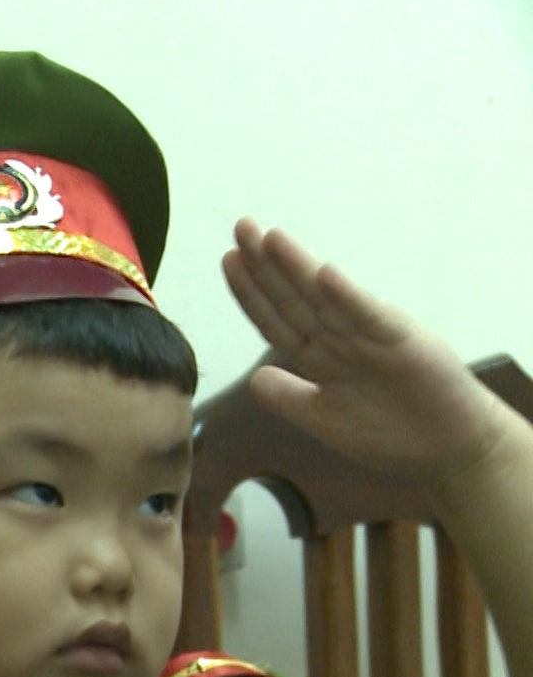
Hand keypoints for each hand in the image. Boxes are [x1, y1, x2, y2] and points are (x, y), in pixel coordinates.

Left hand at [222, 218, 511, 485]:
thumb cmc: (390, 433)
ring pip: (327, 299)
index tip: (229, 259)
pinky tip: (324, 274)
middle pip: (296, 297)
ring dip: (298, 268)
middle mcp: (342, 339)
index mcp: (320, 357)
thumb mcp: (326, 419)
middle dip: (266, 265)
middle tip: (241, 226)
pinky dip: (347, 297)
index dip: (251, 292)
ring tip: (270, 238)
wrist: (448, 449)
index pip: (277, 318)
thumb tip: (254, 380)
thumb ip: (290, 399)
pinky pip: (369, 317)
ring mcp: (371, 338)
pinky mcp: (403, 343)